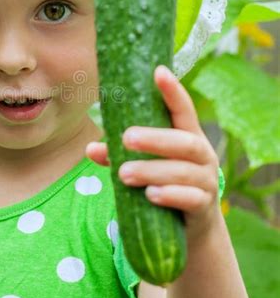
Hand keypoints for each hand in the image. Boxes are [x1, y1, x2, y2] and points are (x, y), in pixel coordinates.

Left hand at [86, 65, 220, 240]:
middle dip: (156, 139)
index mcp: (188, 137)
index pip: (183, 110)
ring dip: (152, 171)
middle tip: (126, 138)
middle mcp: (202, 155)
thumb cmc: (165, 184)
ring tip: (124, 173)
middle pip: (184, 141)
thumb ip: (120, 156)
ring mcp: (206, 181)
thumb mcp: (144, 166)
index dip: (172, 91)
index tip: (158, 72)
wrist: (192, 226)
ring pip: (183, 171)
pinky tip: (151, 195)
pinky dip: (171, 195)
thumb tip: (91, 148)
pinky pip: (191, 199)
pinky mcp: (204, 206)